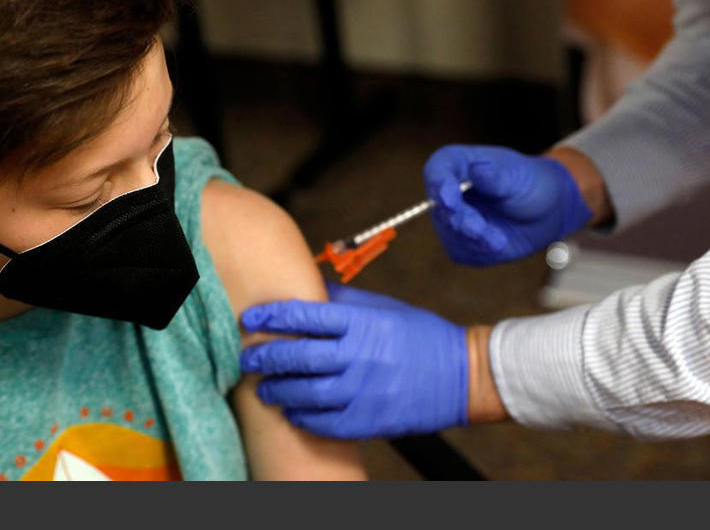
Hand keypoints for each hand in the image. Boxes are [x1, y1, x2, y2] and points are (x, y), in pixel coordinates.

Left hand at [239, 283, 467, 438]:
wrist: (462, 376)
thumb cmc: (420, 336)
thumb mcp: (384, 308)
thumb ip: (343, 301)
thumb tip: (308, 286)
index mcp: (362, 322)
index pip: (304, 316)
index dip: (271, 316)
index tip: (251, 319)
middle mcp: (360, 355)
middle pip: (298, 356)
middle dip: (265, 357)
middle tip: (247, 358)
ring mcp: (365, 390)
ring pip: (306, 392)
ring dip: (278, 391)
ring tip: (264, 389)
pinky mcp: (371, 419)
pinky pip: (326, 422)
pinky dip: (303, 418)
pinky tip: (292, 412)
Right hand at [423, 144, 592, 265]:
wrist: (546, 211)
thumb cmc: (530, 184)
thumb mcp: (518, 176)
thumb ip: (496, 176)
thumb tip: (476, 169)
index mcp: (458, 164)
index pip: (436, 170)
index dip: (438, 184)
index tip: (449, 198)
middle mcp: (448, 192)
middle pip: (440, 207)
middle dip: (460, 220)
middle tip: (480, 229)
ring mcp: (451, 219)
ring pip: (450, 233)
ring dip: (474, 240)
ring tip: (499, 240)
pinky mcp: (460, 243)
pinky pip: (461, 252)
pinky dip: (480, 251)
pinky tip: (498, 243)